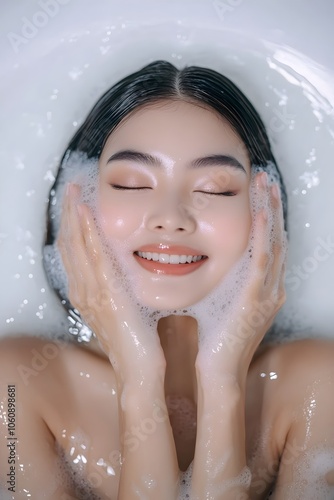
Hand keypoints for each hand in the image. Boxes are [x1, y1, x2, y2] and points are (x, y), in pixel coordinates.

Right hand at [57, 183, 164, 380]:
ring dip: (74, 216)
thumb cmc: (136, 343)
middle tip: (71, 188)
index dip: (72, 225)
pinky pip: (93, 256)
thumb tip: (124, 270)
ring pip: (77, 245)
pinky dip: (87, 232)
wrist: (140, 369)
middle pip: (69, 244)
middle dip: (68, 214)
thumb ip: (118, 289)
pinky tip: (84, 213)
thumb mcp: (123, 310)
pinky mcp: (106, 293)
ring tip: (74, 191)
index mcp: (87, 293)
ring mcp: (91, 292)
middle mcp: (83, 291)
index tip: (75, 203)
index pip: (74, 252)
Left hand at [195, 171, 286, 377]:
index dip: (267, 217)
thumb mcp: (223, 303)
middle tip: (266, 178)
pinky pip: (262, 262)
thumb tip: (208, 259)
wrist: (219, 370)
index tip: (259, 192)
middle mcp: (272, 288)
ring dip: (270, 212)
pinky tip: (261, 214)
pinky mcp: (256, 300)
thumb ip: (223, 281)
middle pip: (276, 238)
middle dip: (272, 206)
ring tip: (266, 185)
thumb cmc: (216, 339)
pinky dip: (263, 236)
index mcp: (263, 288)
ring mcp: (268, 294)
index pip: (268, 244)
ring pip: (273, 243)